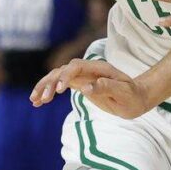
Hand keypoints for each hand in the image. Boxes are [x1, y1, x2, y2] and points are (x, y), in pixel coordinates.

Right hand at [30, 59, 151, 118]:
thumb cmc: (132, 96)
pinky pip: (60, 86)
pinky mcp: (79, 84)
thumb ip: (106, 87)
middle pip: (63, 70)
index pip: (76, 67)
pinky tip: (38, 102)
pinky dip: (48, 92)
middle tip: (42, 99)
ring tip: (34, 100)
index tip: (60, 90)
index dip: (66, 76)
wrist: (135, 98)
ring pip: (58, 77)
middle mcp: (88, 70)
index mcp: (98, 68)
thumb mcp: (124, 93)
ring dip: (45, 87)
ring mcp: (82, 77)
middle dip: (50, 83)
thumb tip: (86, 87)